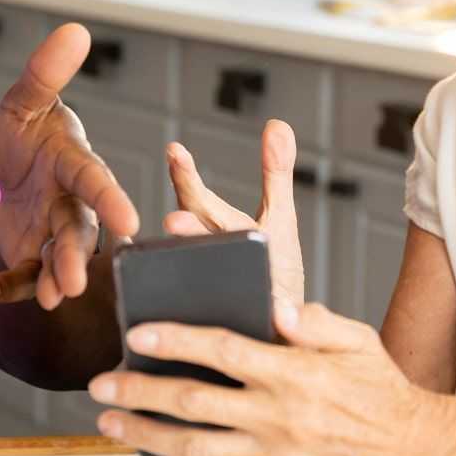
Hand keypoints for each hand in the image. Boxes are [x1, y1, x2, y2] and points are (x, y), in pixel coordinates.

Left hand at [0, 24, 139, 309]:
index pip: (95, 181)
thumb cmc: (31, 135)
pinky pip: (21, 277)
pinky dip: (6, 286)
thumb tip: (75, 29)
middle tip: (74, 281)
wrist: (16, 172)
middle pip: (79, 232)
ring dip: (54, 280)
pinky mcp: (32, 257)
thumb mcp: (26, 101)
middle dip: (77, 256)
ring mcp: (53, 235)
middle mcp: (72, 204)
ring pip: (58, 260)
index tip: (129, 221)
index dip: (111, 200)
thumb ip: (45, 72)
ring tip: (51, 299)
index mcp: (75, 164)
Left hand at [87, 300, 448, 455]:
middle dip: (139, 392)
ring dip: (145, 434)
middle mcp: (278, 416)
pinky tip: (153, 453)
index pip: (223, 351)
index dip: (176, 340)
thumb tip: (274, 305)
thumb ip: (314, 320)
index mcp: (295, 373)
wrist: (413, 452)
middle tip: (100, 384)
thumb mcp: (357, 339)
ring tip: (110, 422)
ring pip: (194, 446)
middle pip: (193, 402)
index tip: (138, 333)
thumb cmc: (382, 389)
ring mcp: (274, 454)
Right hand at [165, 119, 305, 310]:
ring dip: (194, 270)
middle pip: (193, 236)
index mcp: (214, 230)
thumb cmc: (273, 271)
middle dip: (188, 227)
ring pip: (197, 278)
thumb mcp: (279, 218)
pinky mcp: (217, 329)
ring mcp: (208, 291)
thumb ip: (275, 173)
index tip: (176, 151)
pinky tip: (204, 322)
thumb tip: (278, 124)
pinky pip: (209, 324)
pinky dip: (205, 319)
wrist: (278, 330)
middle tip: (176, 219)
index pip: (196, 199)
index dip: (186, 177)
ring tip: (189, 255)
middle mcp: (206, 257)